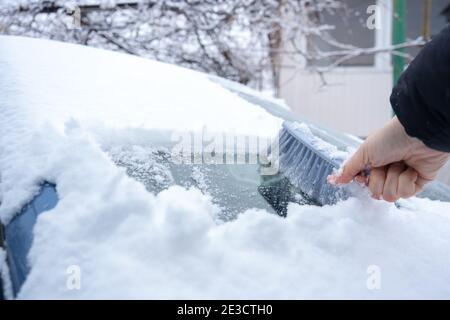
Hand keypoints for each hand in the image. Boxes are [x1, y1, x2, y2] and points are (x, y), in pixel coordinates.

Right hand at [329, 117, 448, 201]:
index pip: (363, 184)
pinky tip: (412, 169)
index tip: (363, 175)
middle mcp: (387, 173)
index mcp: (374, 165)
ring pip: (390, 196)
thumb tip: (335, 180)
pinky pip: (406, 194)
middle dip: (380, 178)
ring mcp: (402, 179)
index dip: (362, 181)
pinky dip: (407, 181)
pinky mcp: (417, 184)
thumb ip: (349, 169)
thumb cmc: (389, 138)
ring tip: (401, 164)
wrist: (417, 135)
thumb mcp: (364, 153)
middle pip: (375, 192)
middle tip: (386, 164)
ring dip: (394, 178)